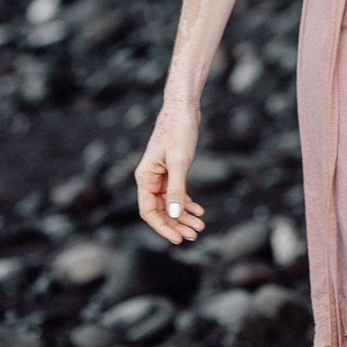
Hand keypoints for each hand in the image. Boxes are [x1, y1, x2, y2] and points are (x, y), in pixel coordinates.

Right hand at [134, 103, 205, 244]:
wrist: (184, 108)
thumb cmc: (179, 131)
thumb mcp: (179, 162)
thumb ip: (176, 189)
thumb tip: (175, 215)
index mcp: (145, 177)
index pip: (148, 212)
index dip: (163, 227)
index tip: (178, 239)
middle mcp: (149, 178)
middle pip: (160, 210)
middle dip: (177, 224)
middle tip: (195, 235)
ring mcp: (160, 174)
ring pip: (170, 203)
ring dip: (184, 216)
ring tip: (201, 226)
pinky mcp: (171, 169)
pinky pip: (177, 193)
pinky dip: (188, 202)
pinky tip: (200, 210)